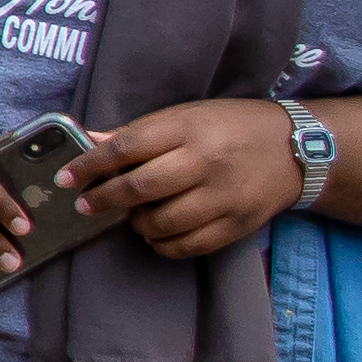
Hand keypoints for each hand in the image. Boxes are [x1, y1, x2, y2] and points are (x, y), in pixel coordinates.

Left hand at [57, 97, 328, 263]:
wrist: (296, 149)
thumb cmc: (230, 126)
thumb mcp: (186, 116)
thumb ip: (138, 133)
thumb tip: (88, 141)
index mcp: (189, 129)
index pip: (127, 147)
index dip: (89, 165)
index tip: (64, 178)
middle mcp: (206, 163)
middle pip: (141, 188)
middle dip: (103, 200)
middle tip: (85, 205)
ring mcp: (224, 198)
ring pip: (162, 223)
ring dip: (136, 224)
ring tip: (132, 215)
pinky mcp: (237, 225)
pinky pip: (187, 246)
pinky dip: (162, 244)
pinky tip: (157, 232)